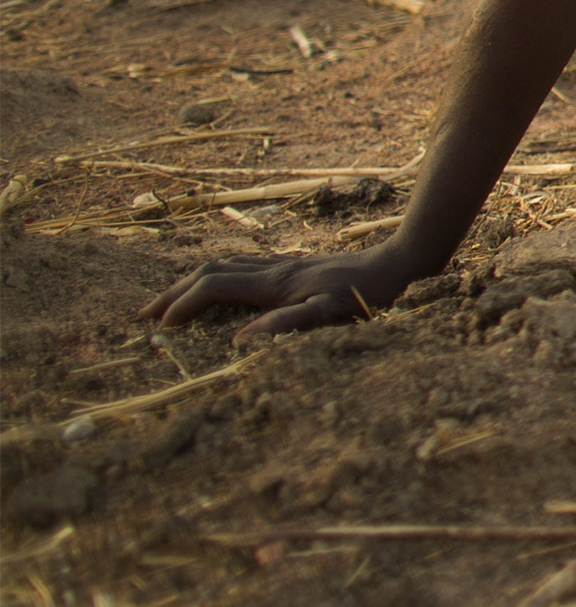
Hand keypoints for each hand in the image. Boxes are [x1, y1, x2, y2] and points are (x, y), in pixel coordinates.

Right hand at [141, 241, 425, 339]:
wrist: (400, 264)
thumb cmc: (369, 295)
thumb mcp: (331, 313)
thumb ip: (287, 325)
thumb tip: (241, 342)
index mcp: (275, 283)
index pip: (213, 288)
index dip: (183, 306)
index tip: (160, 328)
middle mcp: (273, 269)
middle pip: (210, 272)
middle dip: (175, 292)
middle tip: (145, 314)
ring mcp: (284, 266)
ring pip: (225, 266)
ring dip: (193, 282)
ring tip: (173, 300)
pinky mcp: (296, 267)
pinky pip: (244, 268)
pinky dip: (219, 277)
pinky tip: (224, 287)